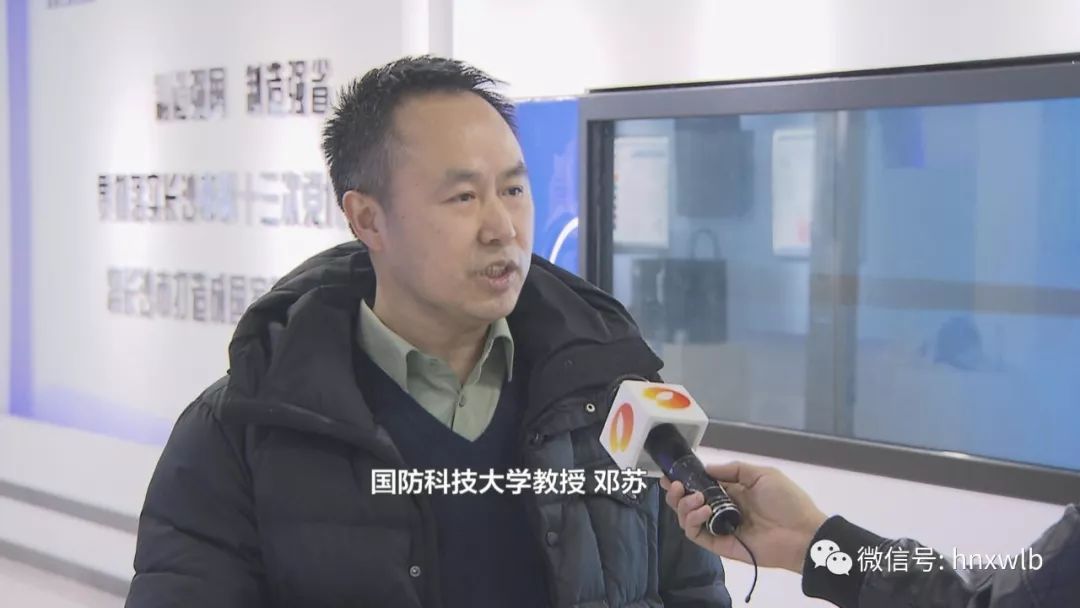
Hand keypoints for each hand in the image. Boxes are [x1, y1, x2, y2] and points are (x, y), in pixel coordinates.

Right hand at [661, 461, 827, 573]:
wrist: (802, 533)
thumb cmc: (787, 501)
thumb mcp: (763, 475)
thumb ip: (734, 470)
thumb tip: (706, 469)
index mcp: (732, 492)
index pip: (700, 486)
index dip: (684, 480)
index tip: (670, 474)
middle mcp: (721, 509)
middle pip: (688, 503)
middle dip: (677, 493)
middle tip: (676, 485)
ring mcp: (719, 528)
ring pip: (688, 518)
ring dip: (684, 506)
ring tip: (697, 499)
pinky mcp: (719, 545)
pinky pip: (696, 535)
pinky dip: (692, 522)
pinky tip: (703, 511)